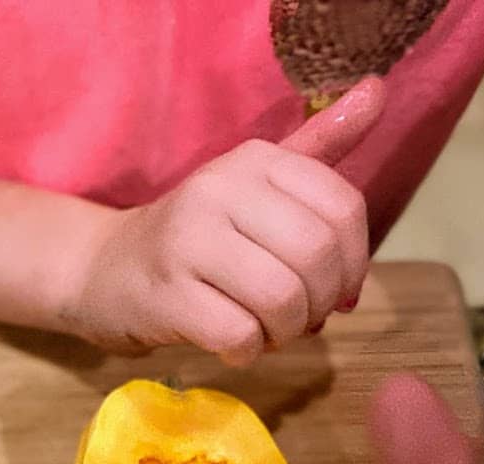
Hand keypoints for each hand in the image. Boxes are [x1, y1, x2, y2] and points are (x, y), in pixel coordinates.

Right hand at [61, 77, 384, 363]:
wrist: (104, 271)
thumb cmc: (193, 237)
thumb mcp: (253, 184)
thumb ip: (317, 148)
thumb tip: (378, 91)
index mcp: (253, 160)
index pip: (342, 209)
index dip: (354, 263)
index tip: (335, 291)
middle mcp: (220, 190)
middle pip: (315, 256)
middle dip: (320, 303)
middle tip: (300, 319)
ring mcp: (188, 242)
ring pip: (281, 299)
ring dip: (285, 332)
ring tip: (267, 333)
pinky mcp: (167, 296)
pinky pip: (238, 335)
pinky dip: (248, 352)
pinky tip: (234, 346)